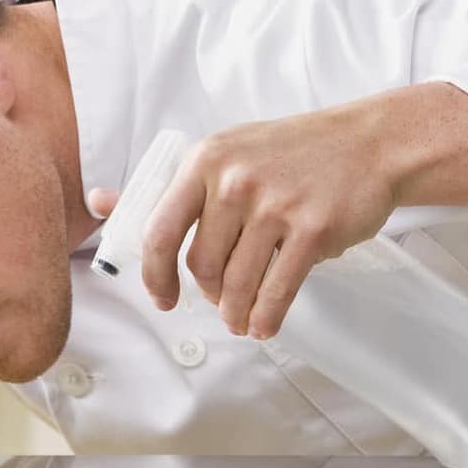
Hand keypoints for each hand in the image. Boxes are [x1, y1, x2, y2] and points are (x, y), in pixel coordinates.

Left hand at [109, 107, 400, 339]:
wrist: (369, 143)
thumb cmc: (293, 152)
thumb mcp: (226, 153)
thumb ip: (170, 187)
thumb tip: (98, 204)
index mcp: (206, 160)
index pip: (159, 230)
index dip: (154, 275)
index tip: (163, 297)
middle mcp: (235, 180)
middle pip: (201, 264)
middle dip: (208, 293)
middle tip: (221, 300)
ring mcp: (276, 205)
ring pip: (237, 283)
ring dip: (237, 312)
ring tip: (243, 319)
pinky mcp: (313, 229)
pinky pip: (278, 291)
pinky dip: (267, 317)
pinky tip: (266, 324)